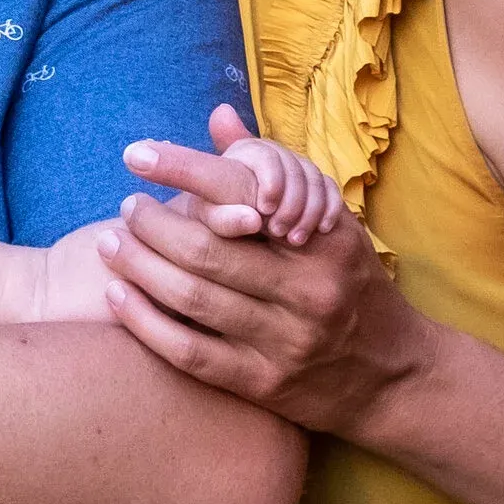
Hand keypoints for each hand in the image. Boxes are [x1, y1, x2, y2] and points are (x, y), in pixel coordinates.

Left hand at [98, 105, 436, 439]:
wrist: (394, 376)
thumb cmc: (350, 285)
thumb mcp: (328, 224)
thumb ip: (271, 171)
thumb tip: (218, 118)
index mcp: (323, 239)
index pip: (242, 191)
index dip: (183, 170)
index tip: (137, 155)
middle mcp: (307, 288)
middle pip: (208, 248)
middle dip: (152, 224)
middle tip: (127, 207)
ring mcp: (285, 340)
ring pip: (193, 298)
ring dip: (139, 266)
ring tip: (109, 243)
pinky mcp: (263, 384)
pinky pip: (190, 352)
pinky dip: (146, 323)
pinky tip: (117, 297)